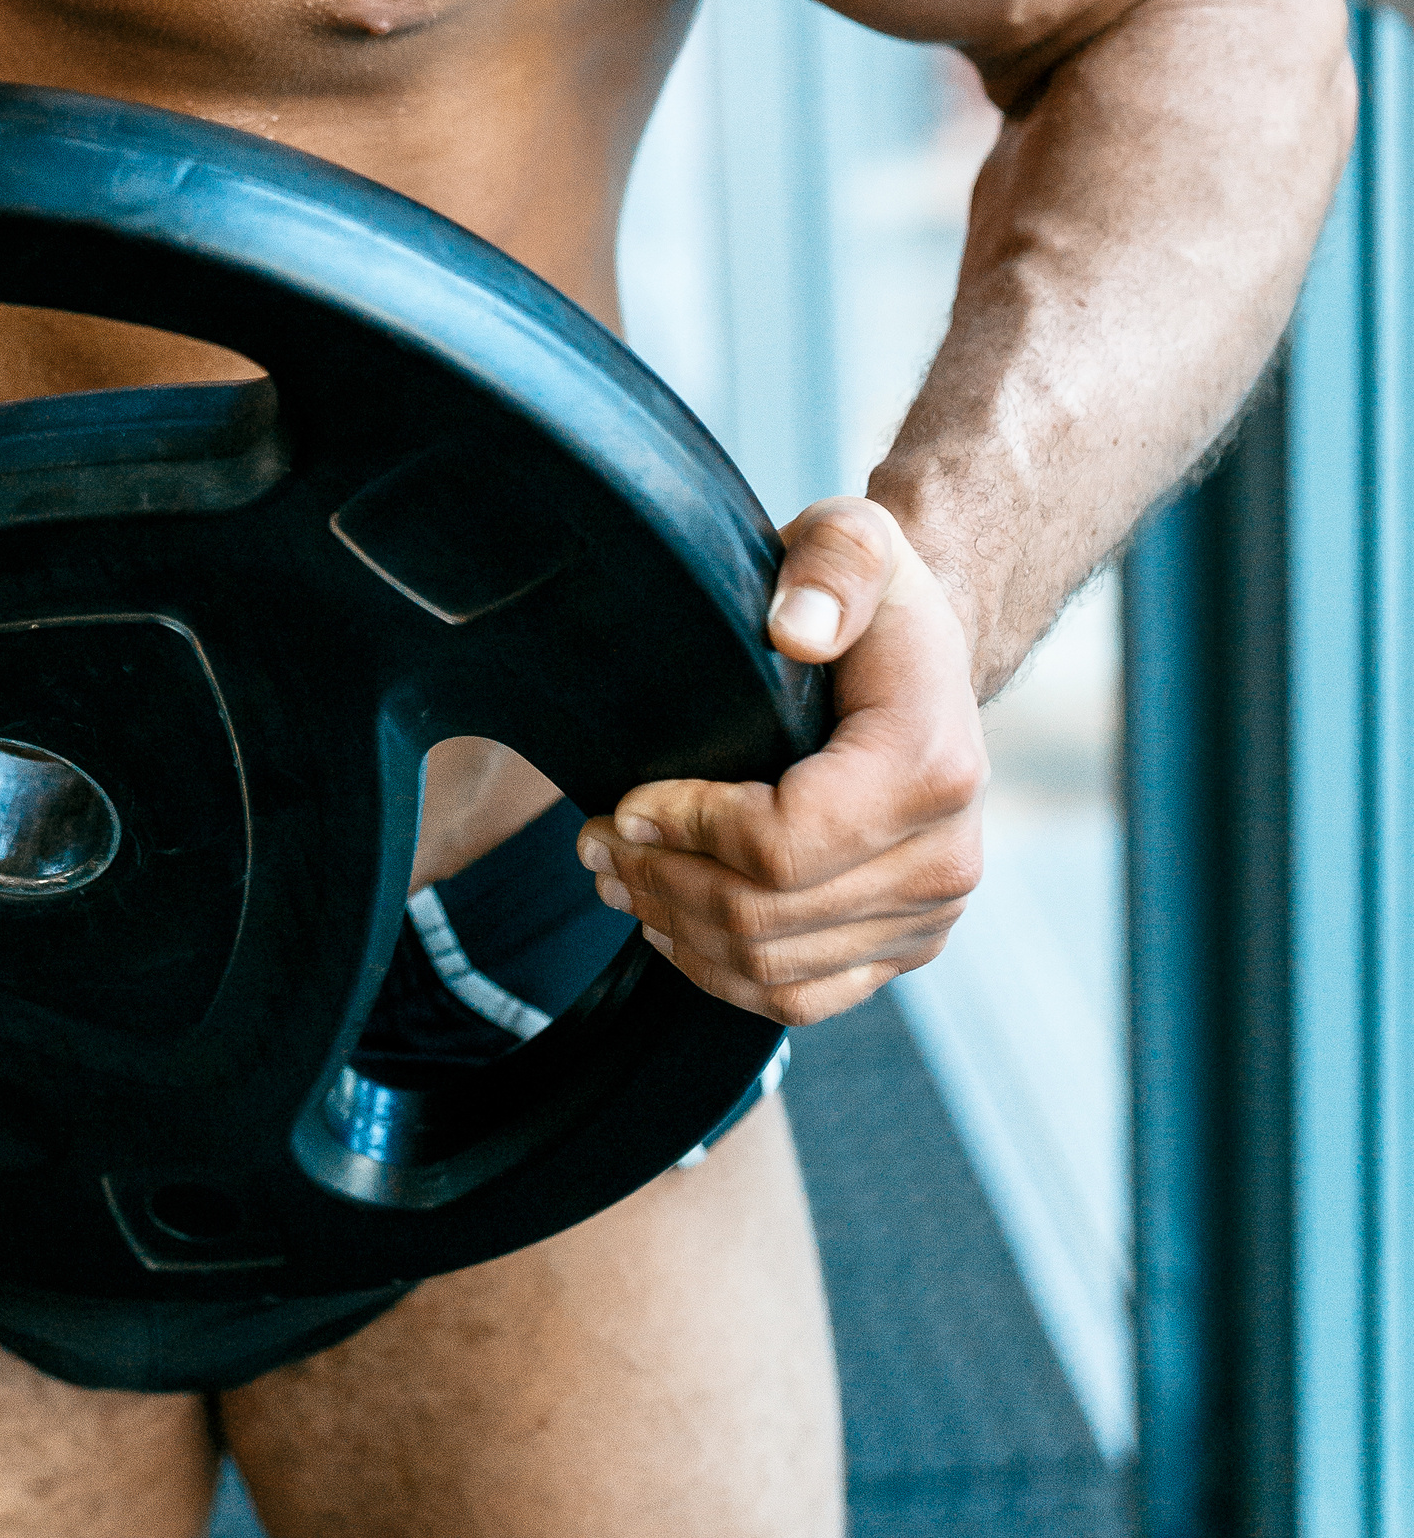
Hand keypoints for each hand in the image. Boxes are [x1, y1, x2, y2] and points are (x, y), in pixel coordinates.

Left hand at [574, 496, 987, 1025]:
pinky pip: (799, 997)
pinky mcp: (903, 946)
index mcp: (932, 768)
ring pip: (774, 970)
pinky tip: (668, 920)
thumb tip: (796, 629)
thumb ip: (832, 566)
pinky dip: (719, 972)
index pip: (785, 845)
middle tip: (591, 842)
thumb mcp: (853, 540)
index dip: (688, 831)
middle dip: (661, 883)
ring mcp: (929, 915)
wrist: (919, 658)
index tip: (625, 801)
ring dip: (675, 930)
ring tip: (614, 875)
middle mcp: (945, 858)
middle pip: (768, 920)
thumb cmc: (871, 598)